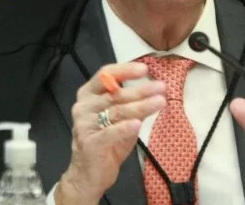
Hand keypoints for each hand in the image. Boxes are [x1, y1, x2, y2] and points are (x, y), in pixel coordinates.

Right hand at [56, 62, 165, 204]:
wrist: (89, 174)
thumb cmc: (107, 141)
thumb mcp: (121, 119)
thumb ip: (132, 104)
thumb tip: (155, 89)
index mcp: (88, 94)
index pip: (105, 74)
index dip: (125, 70)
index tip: (144, 69)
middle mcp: (83, 106)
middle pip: (115, 94)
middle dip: (141, 90)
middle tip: (161, 87)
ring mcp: (84, 124)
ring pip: (116, 111)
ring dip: (141, 106)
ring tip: (160, 102)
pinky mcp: (90, 143)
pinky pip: (110, 132)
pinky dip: (125, 127)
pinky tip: (138, 124)